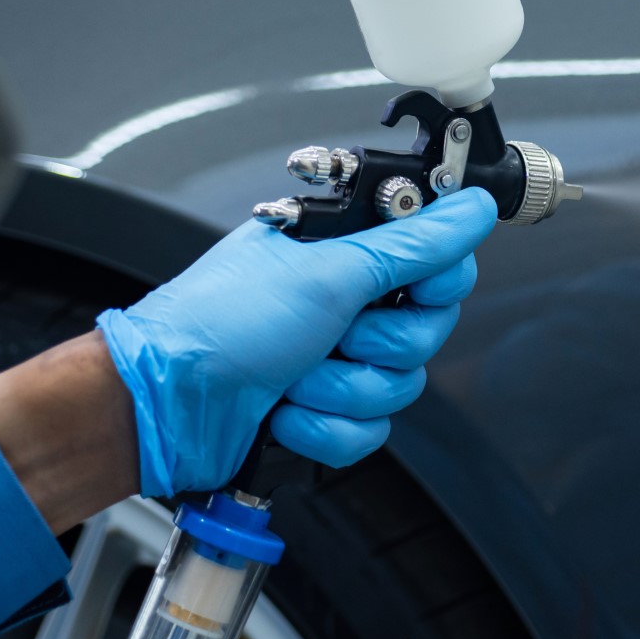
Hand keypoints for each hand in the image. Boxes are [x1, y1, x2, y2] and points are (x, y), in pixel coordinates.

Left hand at [99, 187, 497, 495]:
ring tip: (292, 376)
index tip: (410, 290)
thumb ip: (413, 245)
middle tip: (334, 334)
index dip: (434, 284)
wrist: (165, 405)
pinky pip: (372, 431)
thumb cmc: (220, 323)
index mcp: (347, 250)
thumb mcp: (328, 274)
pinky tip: (284, 412)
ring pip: (401, 386)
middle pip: (427, 331)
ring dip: (340, 390)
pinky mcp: (326, 411)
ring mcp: (336, 358)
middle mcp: (346, 300)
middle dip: (376, 346)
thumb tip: (473, 206)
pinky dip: (325, 429)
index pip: (439, 262)